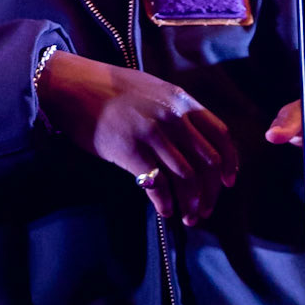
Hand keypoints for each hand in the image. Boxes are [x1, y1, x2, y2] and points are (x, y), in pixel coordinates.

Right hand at [38, 52, 238, 225]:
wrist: (74, 87)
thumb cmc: (110, 92)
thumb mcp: (153, 91)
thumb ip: (176, 113)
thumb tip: (193, 145)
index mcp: (182, 101)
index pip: (220, 135)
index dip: (230, 163)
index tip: (229, 182)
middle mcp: (173, 117)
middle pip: (208, 162)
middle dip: (211, 192)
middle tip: (205, 209)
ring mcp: (153, 133)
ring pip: (187, 177)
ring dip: (190, 203)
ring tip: (188, 217)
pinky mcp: (131, 150)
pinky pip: (159, 184)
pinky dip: (166, 203)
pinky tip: (165, 211)